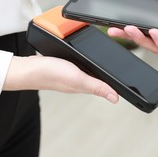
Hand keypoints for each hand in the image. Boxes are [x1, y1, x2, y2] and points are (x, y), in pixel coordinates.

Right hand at [3, 56, 118, 103]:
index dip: (118, 84)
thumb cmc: (49, 73)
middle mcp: (81, 80)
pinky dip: (86, 61)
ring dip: (100, 67)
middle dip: (112, 74)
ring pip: (91, 70)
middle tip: (122, 70)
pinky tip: (87, 57)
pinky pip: (81, 64)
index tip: (129, 81)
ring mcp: (73, 73)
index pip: (107, 85)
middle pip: (101, 77)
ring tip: (110, 65)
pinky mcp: (66, 65)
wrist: (28, 68)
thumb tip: (115, 98)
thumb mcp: (77, 78)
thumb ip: (96, 86)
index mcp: (86, 85)